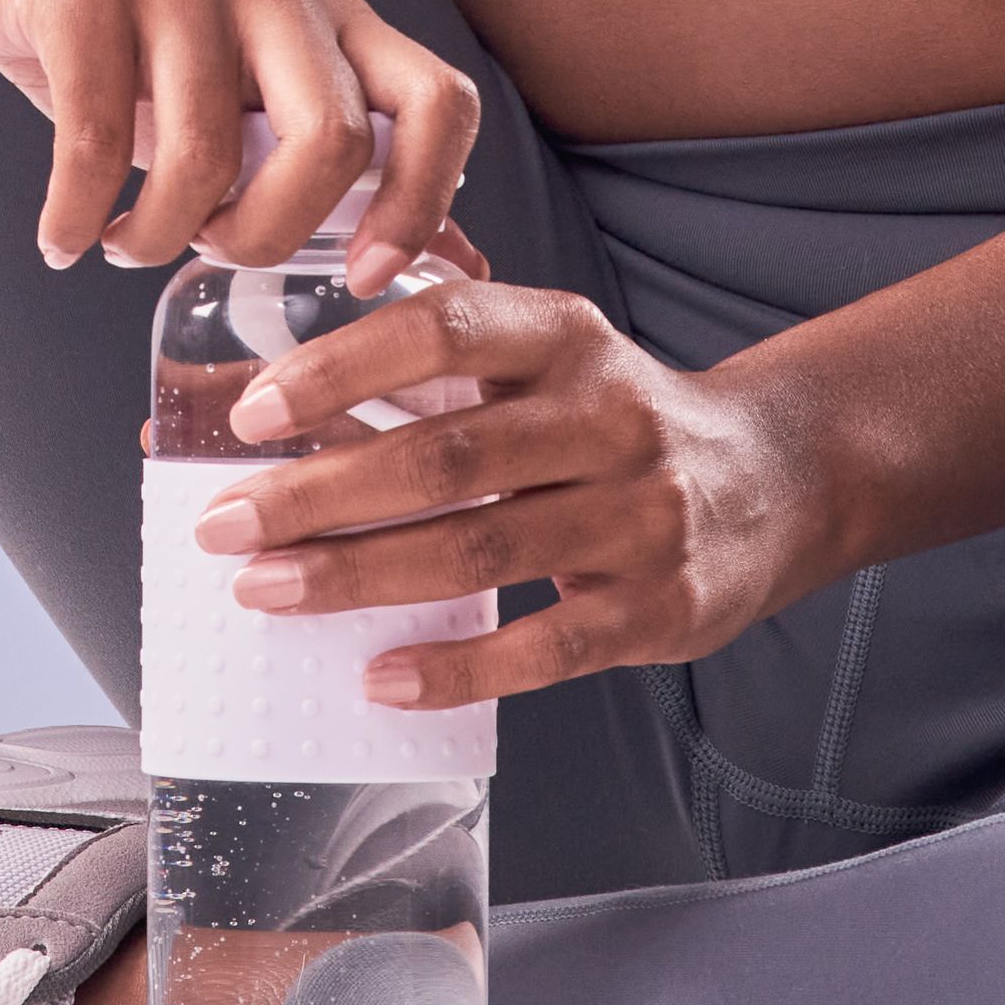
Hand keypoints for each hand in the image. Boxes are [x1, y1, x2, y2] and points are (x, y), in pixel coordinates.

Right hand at [0, 0, 477, 286]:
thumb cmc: (119, 35)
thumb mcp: (228, 94)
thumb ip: (312, 163)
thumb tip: (434, 262)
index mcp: (326, 14)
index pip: (437, 101)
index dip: (421, 202)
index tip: (362, 275)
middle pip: (331, 142)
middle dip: (266, 235)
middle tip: (205, 249)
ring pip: (205, 155)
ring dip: (154, 235)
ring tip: (120, 243)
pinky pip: (94, 139)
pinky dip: (76, 215)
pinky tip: (63, 234)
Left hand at [186, 279, 833, 702]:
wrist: (781, 477)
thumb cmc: (618, 416)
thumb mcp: (551, 353)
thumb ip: (434, 355)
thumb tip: (263, 391)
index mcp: (566, 336)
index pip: (445, 328)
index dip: (344, 366)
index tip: (254, 410)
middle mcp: (608, 413)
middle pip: (447, 454)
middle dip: (321, 493)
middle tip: (223, 524)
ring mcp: (640, 514)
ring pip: (483, 549)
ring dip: (361, 575)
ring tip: (267, 590)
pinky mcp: (660, 608)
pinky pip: (546, 645)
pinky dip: (457, 666)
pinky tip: (380, 676)